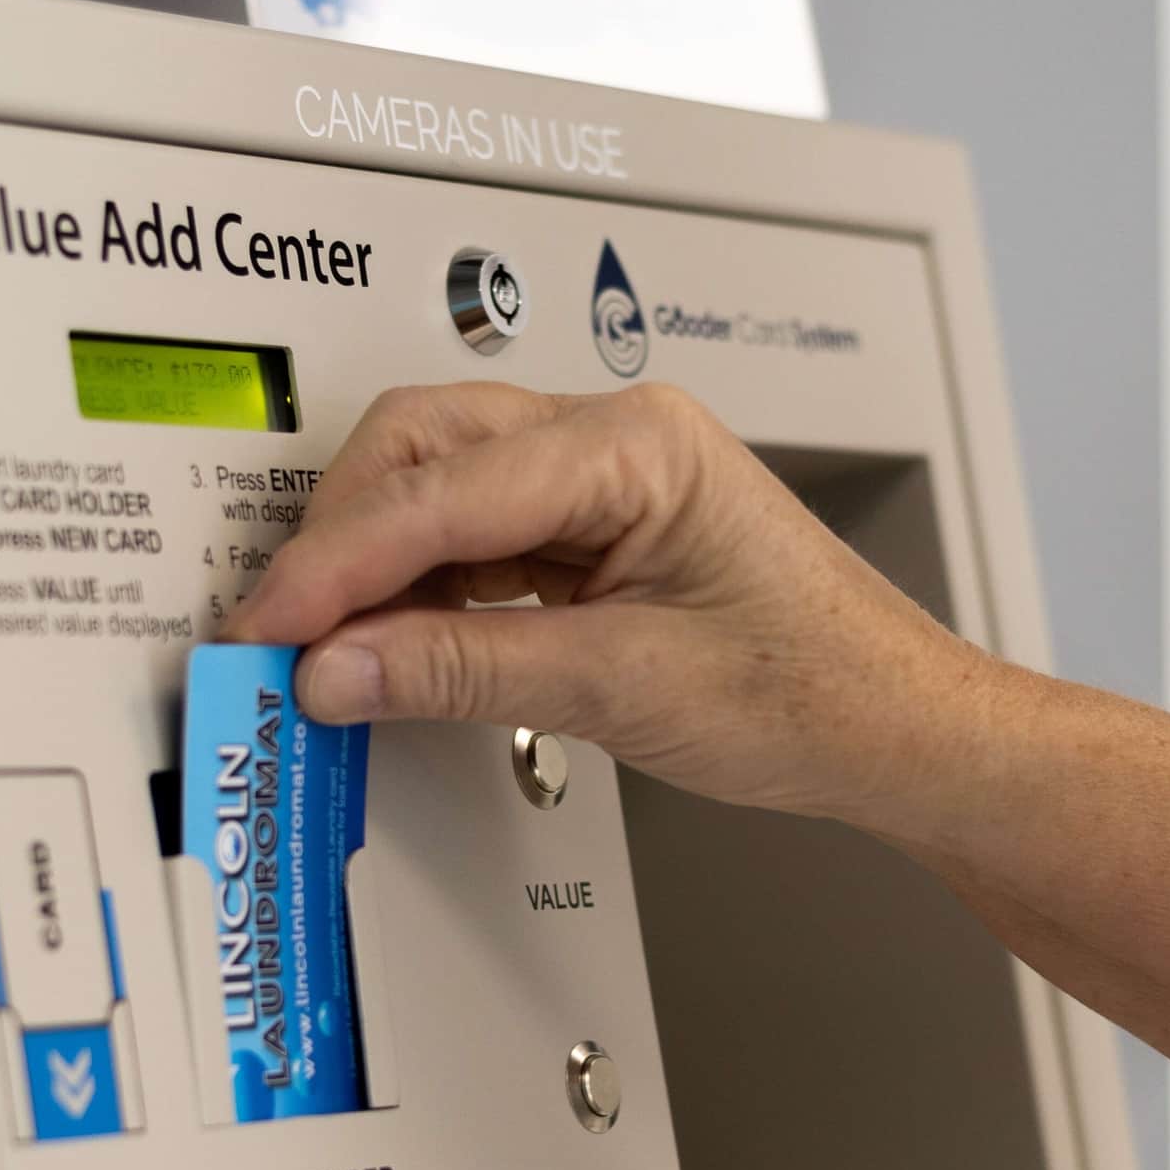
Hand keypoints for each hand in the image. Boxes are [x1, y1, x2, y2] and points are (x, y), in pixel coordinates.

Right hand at [222, 381, 979, 823]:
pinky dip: (420, 590)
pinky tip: (393, 643)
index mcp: (639, 442)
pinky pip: (476, 538)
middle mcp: (618, 438)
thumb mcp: (624, 687)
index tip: (271, 626)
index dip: (338, 564)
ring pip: (439, 487)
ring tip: (324, 647)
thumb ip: (464, 671)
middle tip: (277, 629)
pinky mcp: (597, 531)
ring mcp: (606, 480)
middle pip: (423, 448)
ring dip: (372, 564)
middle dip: (338, 538)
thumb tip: (341, 667)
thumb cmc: (821, 689)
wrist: (898, 730)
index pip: (444, 488)